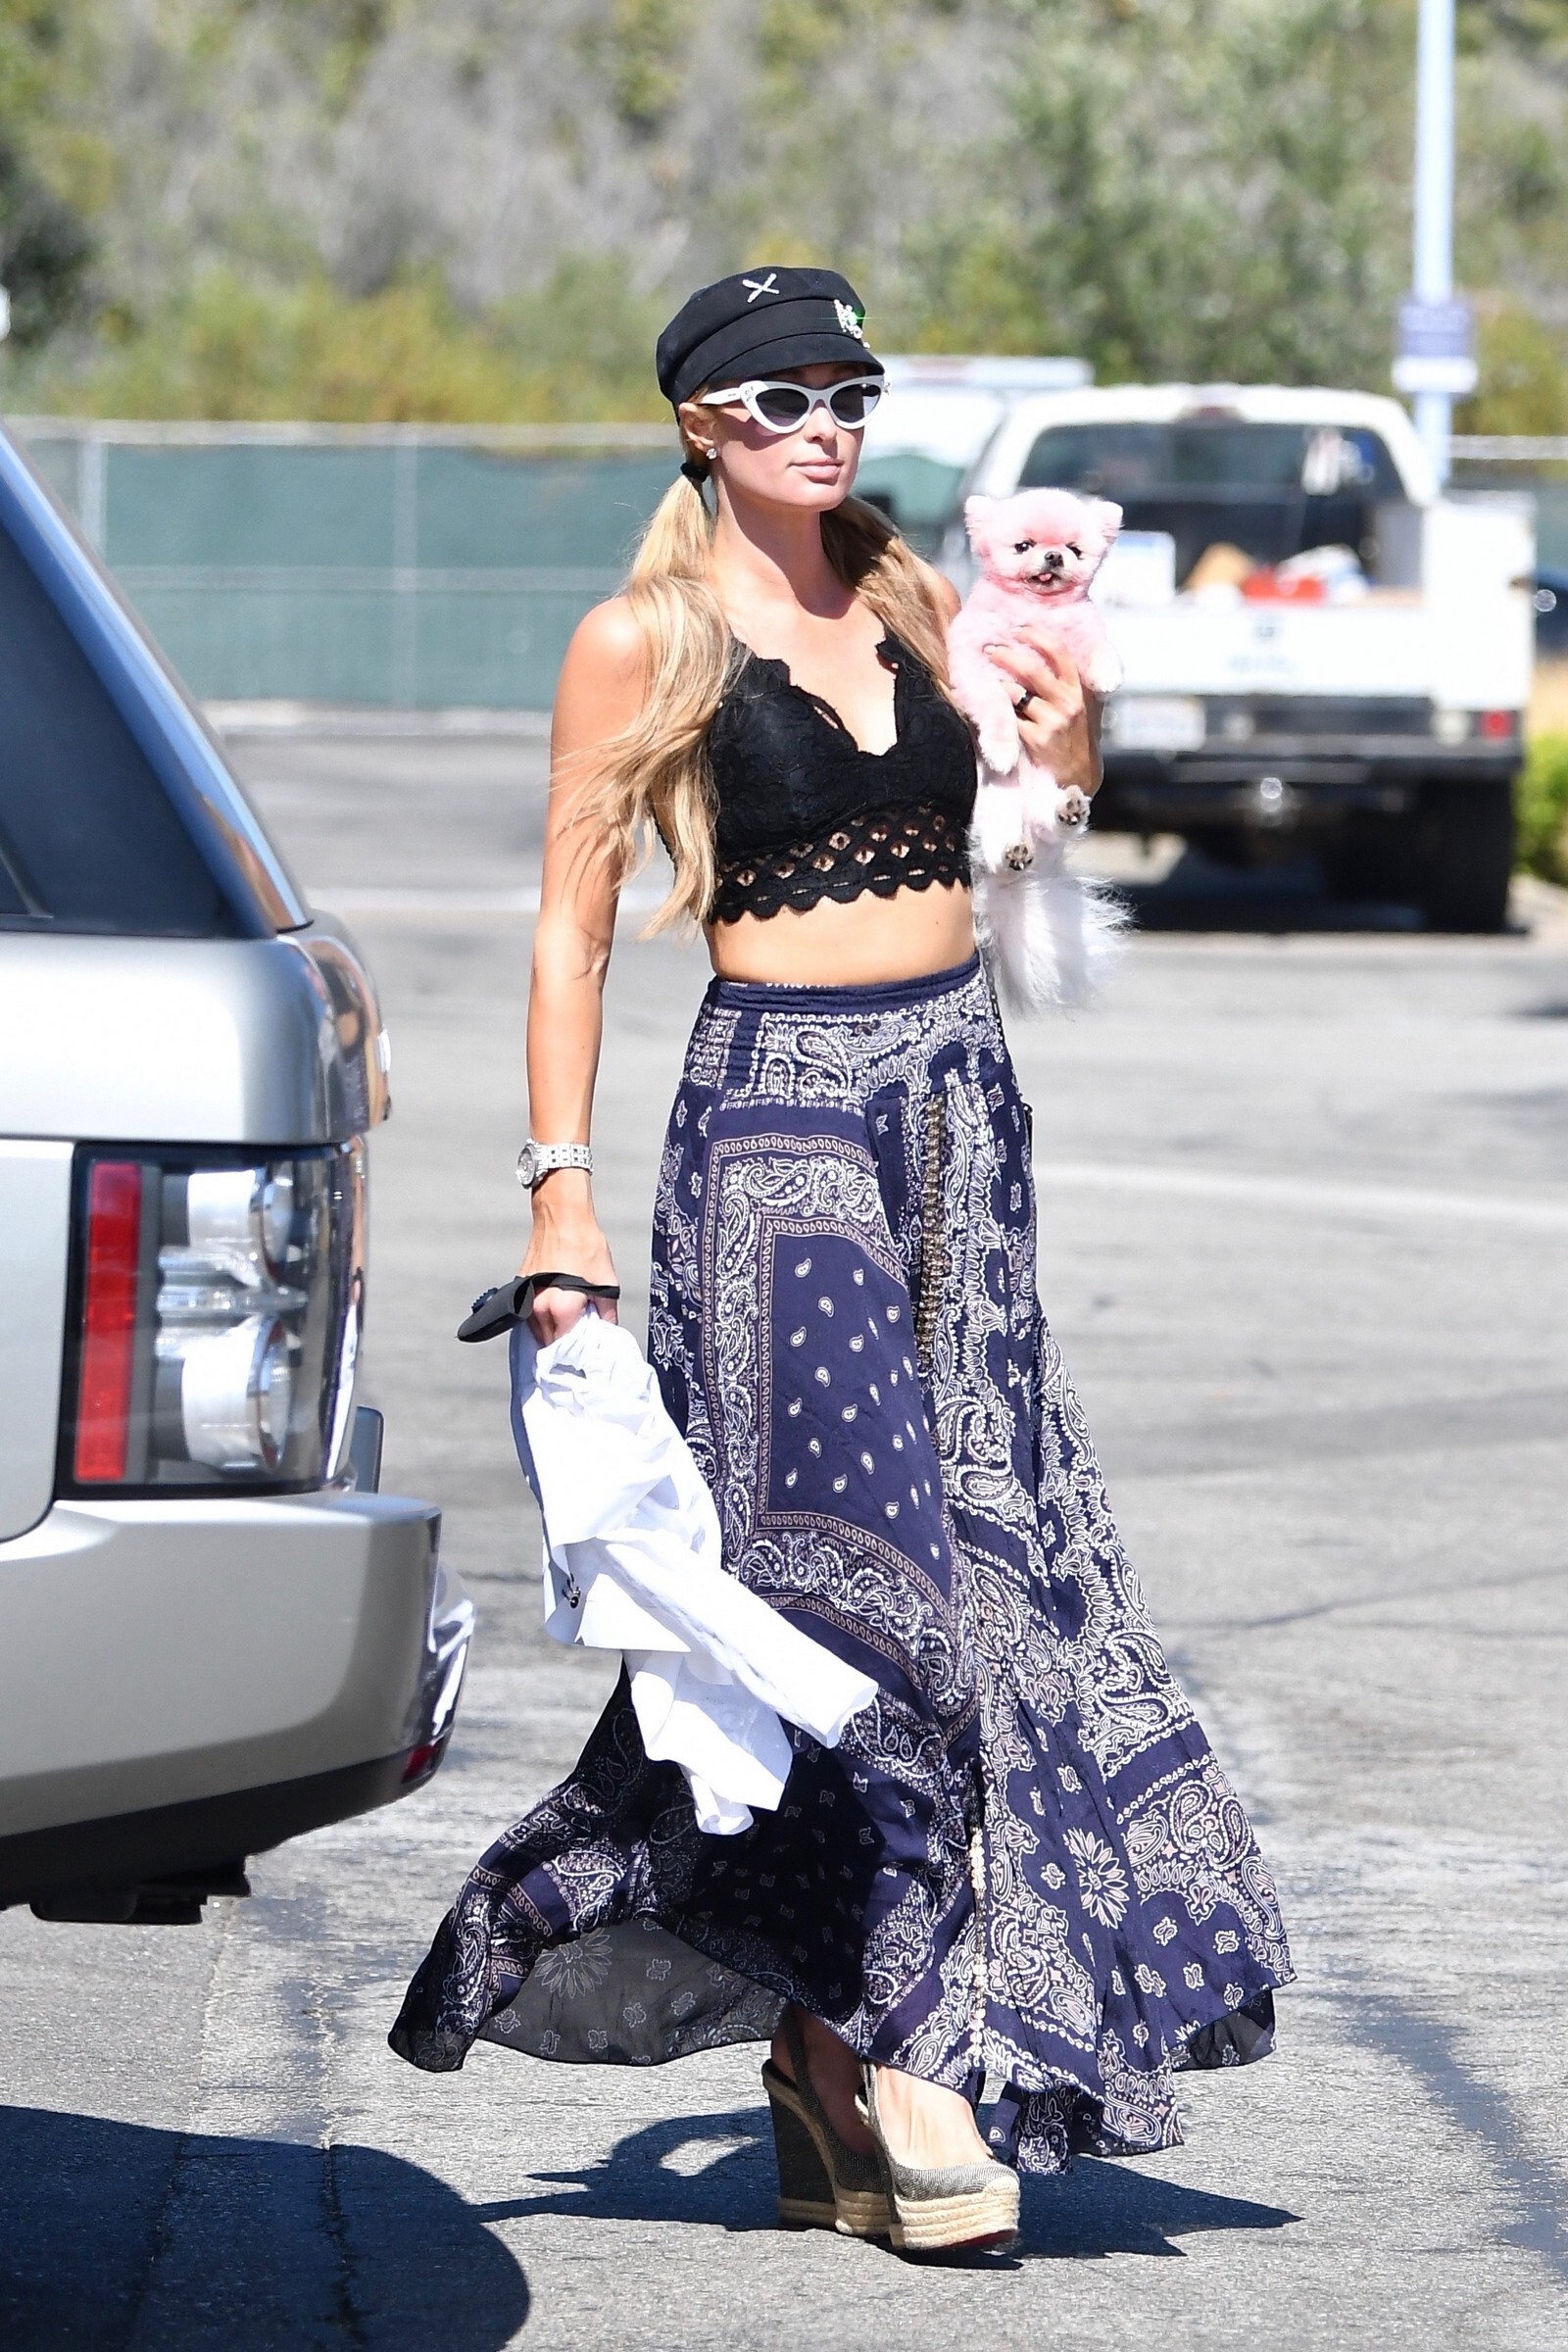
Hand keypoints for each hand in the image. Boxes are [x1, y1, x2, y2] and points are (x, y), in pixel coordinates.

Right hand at [519, 1178, 618, 1342]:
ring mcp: (526, 1298)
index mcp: (561, 1309)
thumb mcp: (607, 1281)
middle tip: (580, 1343)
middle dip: (564, 1345)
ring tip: (570, 1326)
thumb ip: (607, 1313)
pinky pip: (530, 1313)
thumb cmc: (585, 1244)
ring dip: (551, 1332)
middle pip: (549, 1342)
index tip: (586, 1356)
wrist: (561, 1216)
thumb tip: (607, 1332)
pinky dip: (541, 1318)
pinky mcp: (520, 1288)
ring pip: (537, 1330)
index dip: (578, 1354)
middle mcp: (539, 1308)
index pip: (566, 1347)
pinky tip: (556, 1313)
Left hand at [984, 631, 1101, 798]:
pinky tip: (994, 709)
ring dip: (999, 686)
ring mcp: (1053, 720)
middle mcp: (1068, 702)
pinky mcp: (1037, 739)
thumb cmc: (1076, 736)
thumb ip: (1068, 682)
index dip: (1037, 636)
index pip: (1059, 653)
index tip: (1019, 629)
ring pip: (1016, 694)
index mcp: (1078, 688)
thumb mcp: (1082, 704)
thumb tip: (1042, 653)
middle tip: (991, 650)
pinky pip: (1011, 718)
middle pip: (1032, 669)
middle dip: (1007, 656)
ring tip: (991, 683)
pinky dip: (1000, 712)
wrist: (1078, 775)